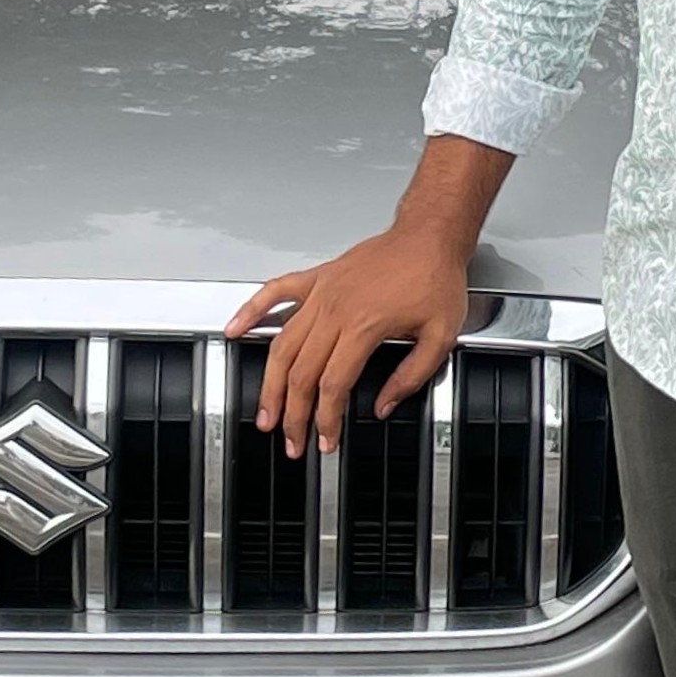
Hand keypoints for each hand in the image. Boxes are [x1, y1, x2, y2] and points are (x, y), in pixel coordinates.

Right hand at [225, 225, 470, 459]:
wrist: (428, 236)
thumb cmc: (435, 278)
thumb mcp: (439, 337)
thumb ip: (411, 377)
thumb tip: (384, 406)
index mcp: (364, 326)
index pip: (333, 385)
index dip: (326, 419)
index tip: (326, 439)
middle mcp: (336, 310)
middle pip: (302, 373)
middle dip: (294, 414)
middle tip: (292, 440)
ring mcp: (321, 292)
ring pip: (283, 344)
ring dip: (270, 383)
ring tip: (265, 411)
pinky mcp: (317, 277)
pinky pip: (275, 292)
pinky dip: (251, 311)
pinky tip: (235, 330)